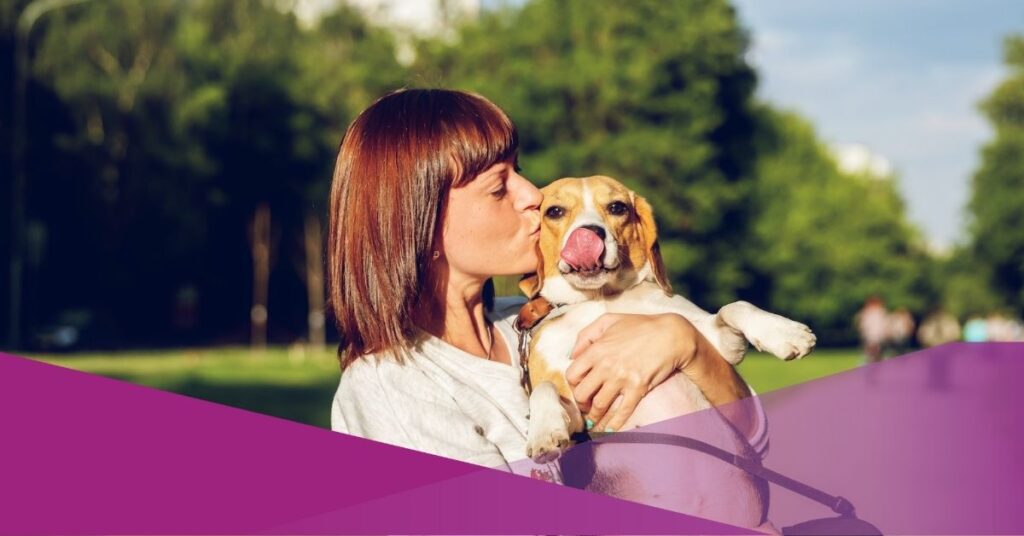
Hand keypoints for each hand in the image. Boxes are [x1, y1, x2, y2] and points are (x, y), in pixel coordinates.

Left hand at [564, 313, 697, 431]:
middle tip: (585, 407)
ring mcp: (622, 379)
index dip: (573, 385)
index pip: (572, 375)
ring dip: (594, 417)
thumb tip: (573, 355)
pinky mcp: (638, 389)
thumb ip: (586, 335)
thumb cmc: (640, 325)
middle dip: (581, 403)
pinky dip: (613, 424)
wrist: (671, 335)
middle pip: (582, 394)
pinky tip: (608, 431)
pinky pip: (622, 412)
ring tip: (593, 422)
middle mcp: (606, 366)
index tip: (579, 388)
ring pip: (599, 406)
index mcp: (596, 350)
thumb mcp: (608, 320)